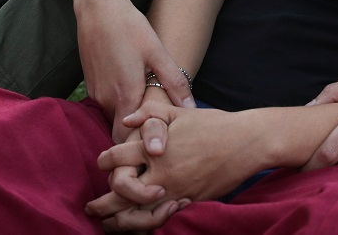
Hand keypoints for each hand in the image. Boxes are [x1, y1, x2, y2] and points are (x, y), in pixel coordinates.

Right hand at [76, 0, 194, 143]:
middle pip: (121, 131)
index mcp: (125, 95)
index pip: (130, 139)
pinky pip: (108, 105)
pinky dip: (121, 106)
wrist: (98, 8)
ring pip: (115, 117)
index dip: (143, 145)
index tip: (160, 145)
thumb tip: (190, 107)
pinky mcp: (91, 85)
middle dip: (138, 135)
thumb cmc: (129, 27)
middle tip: (160, 131)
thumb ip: (174, 82)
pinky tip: (135, 93)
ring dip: (130, 119)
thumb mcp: (157, 52)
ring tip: (152, 113)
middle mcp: (107, 100)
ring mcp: (96, 93)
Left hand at [88, 104, 265, 226]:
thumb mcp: (180, 113)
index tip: (101, 164)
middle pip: (119, 191)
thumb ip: (149, 114)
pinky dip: (146, 224)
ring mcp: (175, 190)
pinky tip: (140, 224)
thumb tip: (127, 120)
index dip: (104, 161)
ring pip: (137, 212)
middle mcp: (160, 171)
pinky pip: (160, 219)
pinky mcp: (188, 202)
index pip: (116, 158)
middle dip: (101, 203)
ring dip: (120, 221)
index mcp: (154, 148)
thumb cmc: (214, 125)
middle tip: (91, 208)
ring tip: (110, 224)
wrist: (247, 142)